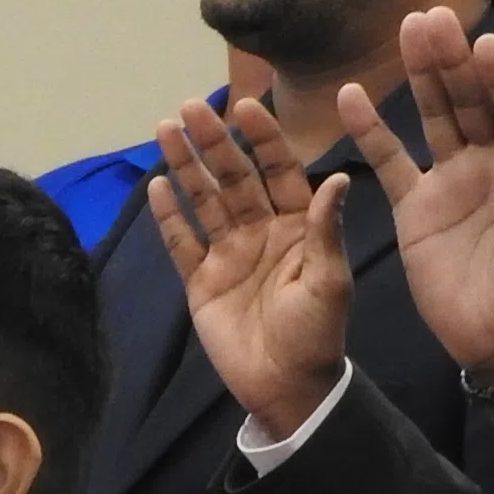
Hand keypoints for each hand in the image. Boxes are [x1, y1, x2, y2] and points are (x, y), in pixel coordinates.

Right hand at [147, 97, 351, 437]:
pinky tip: (157, 186)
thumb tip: (336, 178)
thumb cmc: (317, 333)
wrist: (287, 387)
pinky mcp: (201, 280)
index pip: (279, 169)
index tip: (246, 106)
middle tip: (189, 107)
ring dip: (185, 165)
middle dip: (212, 142)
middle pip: (233, 176)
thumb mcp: (329, 280)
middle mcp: (260, 230)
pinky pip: (182, 241)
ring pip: (203, 199)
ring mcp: (228, 253)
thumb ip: (324, 229)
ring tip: (165, 129)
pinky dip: (169, 216)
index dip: (263, 138)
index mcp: (297, 224)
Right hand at [345, 7, 493, 377]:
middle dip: (453, 61)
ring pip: (435, 118)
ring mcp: (452, 181)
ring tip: (407, 30)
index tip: (485, 45)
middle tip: (432, 18)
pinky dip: (369, 131)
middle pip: (471, 101)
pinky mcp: (416, 208)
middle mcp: (492, 164)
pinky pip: (390, 163)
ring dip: (422, 76)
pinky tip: (349, 95)